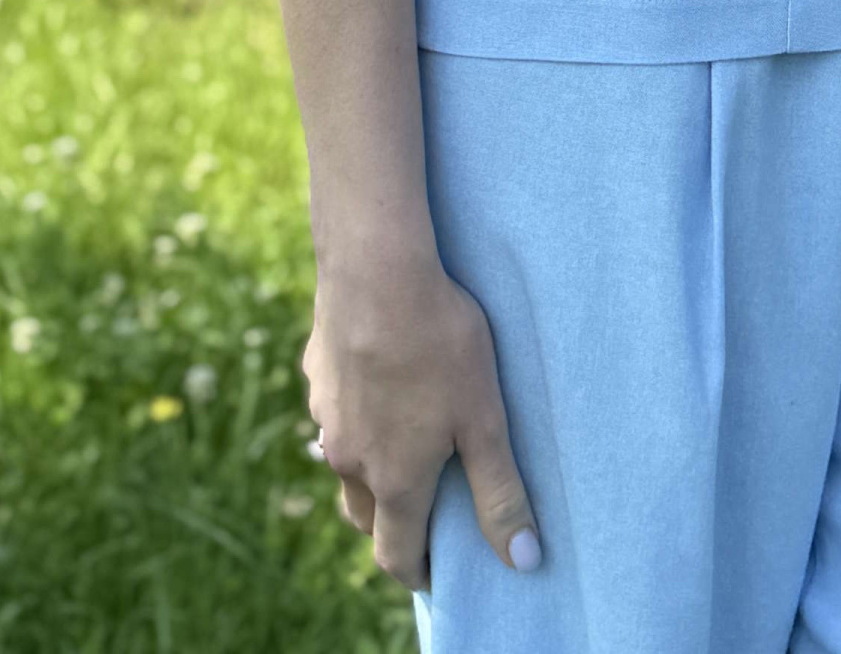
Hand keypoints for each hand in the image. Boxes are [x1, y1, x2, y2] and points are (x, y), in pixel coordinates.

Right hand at [301, 248, 541, 592]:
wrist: (375, 267)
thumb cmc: (438, 342)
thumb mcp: (483, 420)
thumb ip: (500, 493)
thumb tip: (523, 561)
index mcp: (393, 479)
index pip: (396, 554)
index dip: (419, 573)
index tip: (440, 573)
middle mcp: (349, 458)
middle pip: (365, 516)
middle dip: (393, 527)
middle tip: (426, 515)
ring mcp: (326, 416)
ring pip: (346, 464)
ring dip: (371, 472)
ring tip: (405, 448)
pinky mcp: (317, 375)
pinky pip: (336, 414)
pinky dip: (358, 419)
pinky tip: (382, 384)